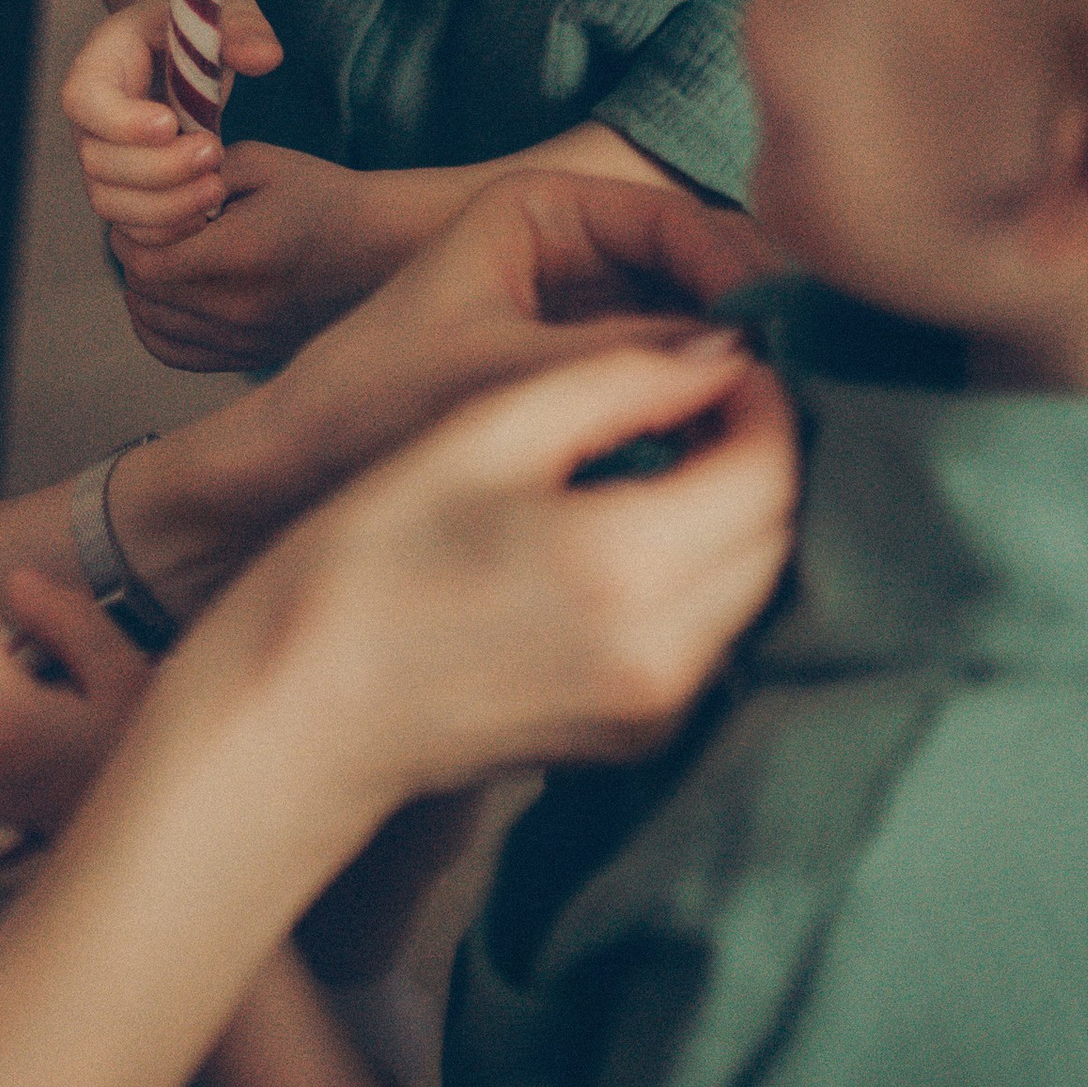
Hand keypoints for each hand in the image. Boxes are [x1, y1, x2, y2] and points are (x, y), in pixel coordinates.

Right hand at [62, 0, 282, 242]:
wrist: (185, 52)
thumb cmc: (197, 27)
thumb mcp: (221, 12)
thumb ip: (242, 29)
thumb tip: (266, 59)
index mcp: (100, 64)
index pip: (84, 100)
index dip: (121, 122)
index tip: (171, 122)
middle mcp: (90, 119)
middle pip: (98, 161)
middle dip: (159, 169)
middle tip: (214, 151)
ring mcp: (102, 159)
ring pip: (111, 203)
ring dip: (165, 207)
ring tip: (216, 188)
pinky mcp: (124, 191)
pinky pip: (129, 229)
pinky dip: (166, 231)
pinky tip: (205, 211)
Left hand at [113, 141, 413, 370]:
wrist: (384, 246)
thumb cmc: (324, 197)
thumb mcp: (258, 163)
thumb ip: (193, 176)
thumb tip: (147, 196)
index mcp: (241, 255)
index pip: (146, 263)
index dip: (128, 235)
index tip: (137, 213)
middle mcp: (240, 308)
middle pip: (145, 294)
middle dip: (135, 256)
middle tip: (150, 230)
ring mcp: (246, 340)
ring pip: (154, 326)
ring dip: (145, 290)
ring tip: (166, 258)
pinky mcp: (252, 357)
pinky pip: (178, 354)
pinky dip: (158, 327)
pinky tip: (170, 297)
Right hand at [204, 325, 798, 813]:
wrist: (308, 703)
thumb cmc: (370, 554)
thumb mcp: (484, 427)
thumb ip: (617, 378)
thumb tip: (721, 351)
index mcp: (625, 562)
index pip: (767, 467)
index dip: (763, 399)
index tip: (724, 355)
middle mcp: (665, 648)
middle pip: (779, 531)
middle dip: (758, 454)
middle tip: (700, 396)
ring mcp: (658, 705)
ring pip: (755, 583)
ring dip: (735, 513)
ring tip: (668, 455)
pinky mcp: (640, 735)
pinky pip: (714, 632)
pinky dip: (703, 572)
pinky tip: (636, 532)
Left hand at [257, 168, 777, 515]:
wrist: (290, 469)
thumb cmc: (366, 401)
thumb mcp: (500, 374)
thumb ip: (620, 359)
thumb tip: (746, 359)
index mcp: (541, 211)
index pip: (676, 220)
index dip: (739, 276)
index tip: (782, 343)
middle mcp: (574, 251)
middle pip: (704, 274)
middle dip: (755, 326)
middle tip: (808, 392)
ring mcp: (586, 312)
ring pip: (698, 332)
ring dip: (742, 374)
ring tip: (788, 429)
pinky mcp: (588, 375)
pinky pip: (671, 380)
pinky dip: (709, 411)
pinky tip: (743, 454)